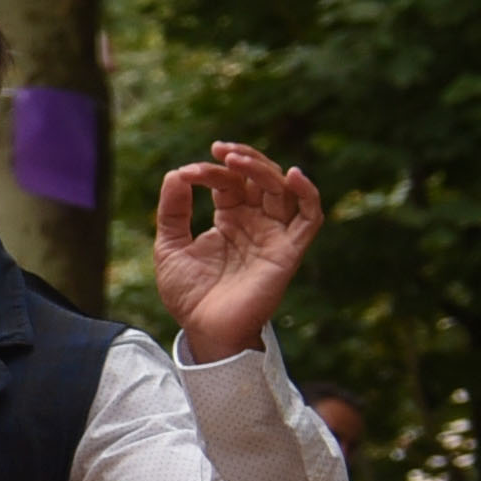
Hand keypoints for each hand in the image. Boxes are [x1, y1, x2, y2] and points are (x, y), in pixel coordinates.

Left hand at [148, 144, 324, 357]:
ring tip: (237, 159)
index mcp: (231, 219)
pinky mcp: (290, 250)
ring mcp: (275, 234)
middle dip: (242, 160)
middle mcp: (257, 222)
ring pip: (283, 190)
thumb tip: (175, 174)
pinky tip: (292, 176)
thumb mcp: (170, 247)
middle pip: (260, 179)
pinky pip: (310, 217)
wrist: (203, 329)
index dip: (210, 172)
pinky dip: (307, 194)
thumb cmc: (189, 294)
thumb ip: (172, 212)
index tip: (186, 173)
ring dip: (265, 169)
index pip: (229, 183)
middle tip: (220, 150)